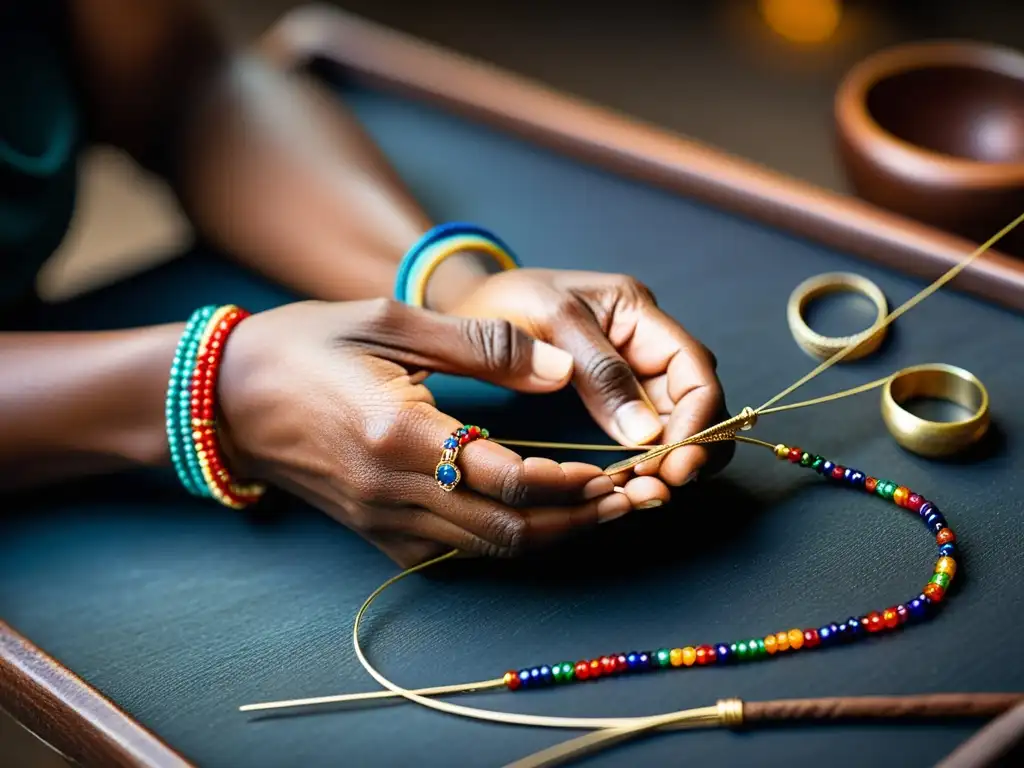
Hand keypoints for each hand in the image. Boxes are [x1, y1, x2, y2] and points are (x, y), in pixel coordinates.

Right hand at [216, 299, 631, 566]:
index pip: (509, 480)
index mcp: (400, 435)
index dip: (572, 481)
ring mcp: (383, 522)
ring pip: (487, 551)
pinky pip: (455, 552)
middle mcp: (394, 493)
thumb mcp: (392, 322)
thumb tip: (561, 366)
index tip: (614, 468)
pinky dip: (505, 539)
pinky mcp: (377, 535)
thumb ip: (483, 345)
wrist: (227, 401)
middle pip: (509, 531)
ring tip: (602, 510)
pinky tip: (539, 516)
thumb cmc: (307, 346)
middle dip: (578, 520)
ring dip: (551, 535)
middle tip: (629, 499)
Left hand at [445, 268, 733, 495]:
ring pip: (674, 423)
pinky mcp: (608, 401)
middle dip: (690, 447)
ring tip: (646, 493)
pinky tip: (630, 486)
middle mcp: (643, 343)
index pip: (695, 367)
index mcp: (637, 312)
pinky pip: (642, 435)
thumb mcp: (548, 322)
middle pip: (695, 401)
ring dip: (671, 461)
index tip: (672, 463)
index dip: (697, 419)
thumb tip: (644, 432)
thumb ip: (596, 369)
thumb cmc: (502, 301)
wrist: (465, 305)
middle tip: (662, 487)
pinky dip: (644, 463)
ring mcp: (629, 373)